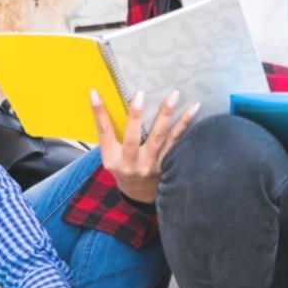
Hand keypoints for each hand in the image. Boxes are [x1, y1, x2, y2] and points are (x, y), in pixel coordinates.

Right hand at [90, 88, 200, 203]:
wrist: (141, 194)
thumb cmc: (124, 168)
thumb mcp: (111, 156)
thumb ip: (112, 135)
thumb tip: (110, 103)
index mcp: (112, 159)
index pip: (104, 132)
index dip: (99, 113)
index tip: (94, 93)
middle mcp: (131, 163)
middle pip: (132, 138)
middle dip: (135, 116)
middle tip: (140, 94)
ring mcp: (151, 164)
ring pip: (159, 137)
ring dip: (166, 114)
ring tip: (173, 95)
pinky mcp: (167, 163)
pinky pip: (177, 141)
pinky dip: (185, 124)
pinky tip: (193, 109)